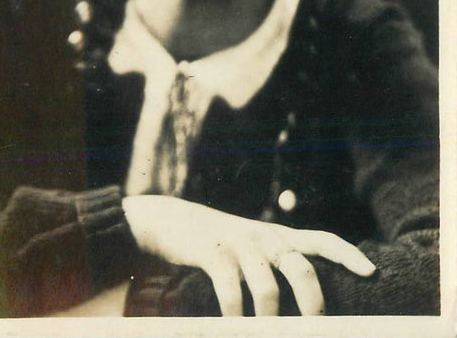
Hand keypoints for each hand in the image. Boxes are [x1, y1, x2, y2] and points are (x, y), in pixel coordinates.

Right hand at [122, 195, 374, 315]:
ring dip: (268, 317)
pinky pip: (229, 286)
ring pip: (266, 284)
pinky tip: (232, 324)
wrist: (174, 221)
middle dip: (312, 300)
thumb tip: (308, 298)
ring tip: (265, 332)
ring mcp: (239, 243)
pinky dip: (234, 311)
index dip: (348, 253)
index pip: (322, 239)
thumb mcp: (255, 247)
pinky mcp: (213, 251)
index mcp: (280, 236)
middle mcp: (265, 236)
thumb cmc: (222, 245)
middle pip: (300, 266)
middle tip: (315, 326)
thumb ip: (279, 264)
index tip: (372, 271)